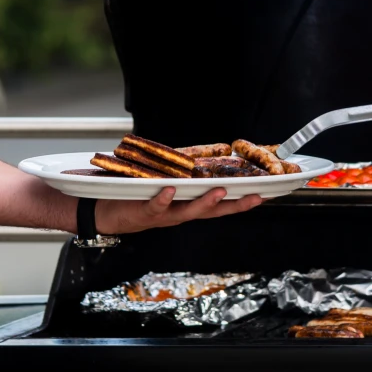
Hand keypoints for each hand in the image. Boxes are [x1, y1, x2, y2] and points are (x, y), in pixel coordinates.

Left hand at [95, 187, 263, 234]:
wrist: (108, 214)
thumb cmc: (139, 197)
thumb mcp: (167, 186)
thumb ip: (183, 175)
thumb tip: (203, 157)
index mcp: (188, 207)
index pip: (220, 206)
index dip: (242, 202)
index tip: (264, 194)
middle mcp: (181, 214)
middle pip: (213, 212)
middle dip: (235, 205)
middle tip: (255, 197)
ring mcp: (165, 214)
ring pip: (189, 211)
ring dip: (205, 202)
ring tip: (220, 191)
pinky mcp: (145, 211)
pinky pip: (157, 206)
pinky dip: (164, 199)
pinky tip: (171, 190)